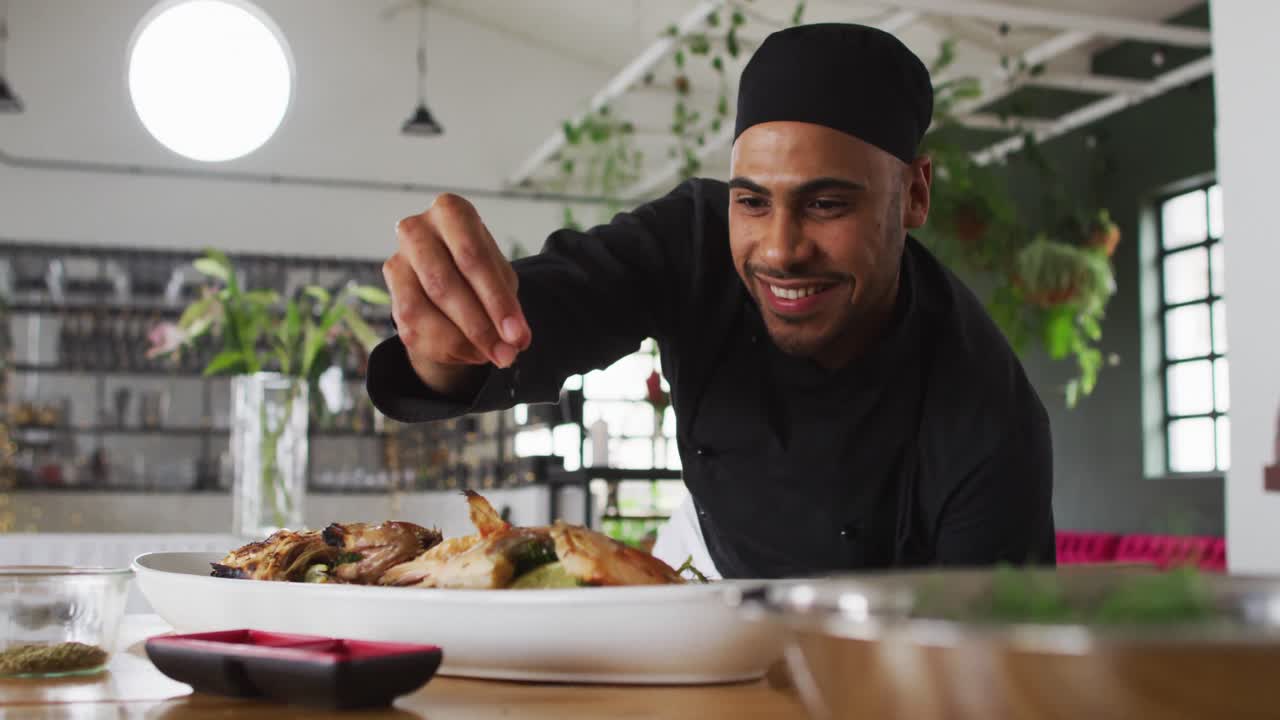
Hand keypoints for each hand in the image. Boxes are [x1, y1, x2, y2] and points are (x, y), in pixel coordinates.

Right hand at [383, 193, 530, 394]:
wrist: (449, 276)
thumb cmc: (479, 270)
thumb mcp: (500, 278)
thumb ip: (507, 306)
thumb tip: (514, 343)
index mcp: (450, 211)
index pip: (472, 257)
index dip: (497, 301)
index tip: (518, 336)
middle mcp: (415, 230)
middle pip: (444, 284)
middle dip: (480, 327)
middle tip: (507, 354)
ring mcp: (396, 260)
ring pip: (422, 310)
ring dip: (462, 341)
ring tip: (494, 355)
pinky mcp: (390, 294)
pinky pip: (413, 328)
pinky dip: (447, 347)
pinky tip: (472, 351)